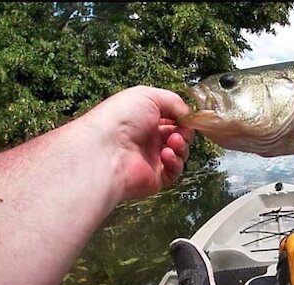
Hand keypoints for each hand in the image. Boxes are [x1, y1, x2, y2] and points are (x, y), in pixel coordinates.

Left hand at [79, 86, 193, 200]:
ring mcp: (149, 159)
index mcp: (143, 119)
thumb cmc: (120, 119)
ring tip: (173, 141)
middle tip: (180, 131)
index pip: (170, 119)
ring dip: (181, 146)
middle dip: (184, 132)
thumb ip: (173, 102)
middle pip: (177, 136)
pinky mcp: (153, 178)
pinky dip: (176, 162)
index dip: (182, 118)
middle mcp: (146, 139)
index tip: (187, 118)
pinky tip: (166, 155)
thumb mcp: (149, 96)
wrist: (106, 150)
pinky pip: (173, 172)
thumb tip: (188, 115)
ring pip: (178, 154)